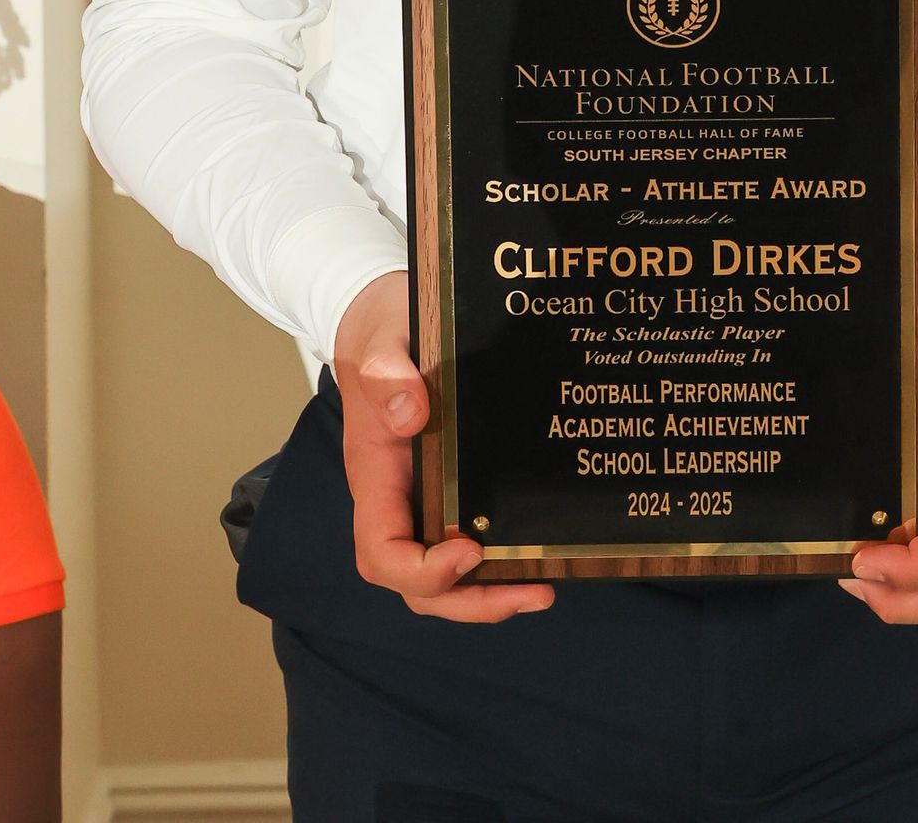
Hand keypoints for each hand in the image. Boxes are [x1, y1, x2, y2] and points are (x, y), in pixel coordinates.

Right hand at [333, 272, 554, 621]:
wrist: (383, 315)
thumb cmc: (380, 329)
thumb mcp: (380, 339)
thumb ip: (386, 372)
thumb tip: (411, 413)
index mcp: (375, 475)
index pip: (382, 552)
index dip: (422, 570)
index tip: (469, 548)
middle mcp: (396, 498)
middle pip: (414, 583)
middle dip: (468, 602)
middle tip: (532, 593)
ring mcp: (421, 496)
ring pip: (440, 574)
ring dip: (486, 594)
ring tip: (543, 589)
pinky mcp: (448, 485)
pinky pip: (460, 540)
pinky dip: (494, 562)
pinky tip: (536, 554)